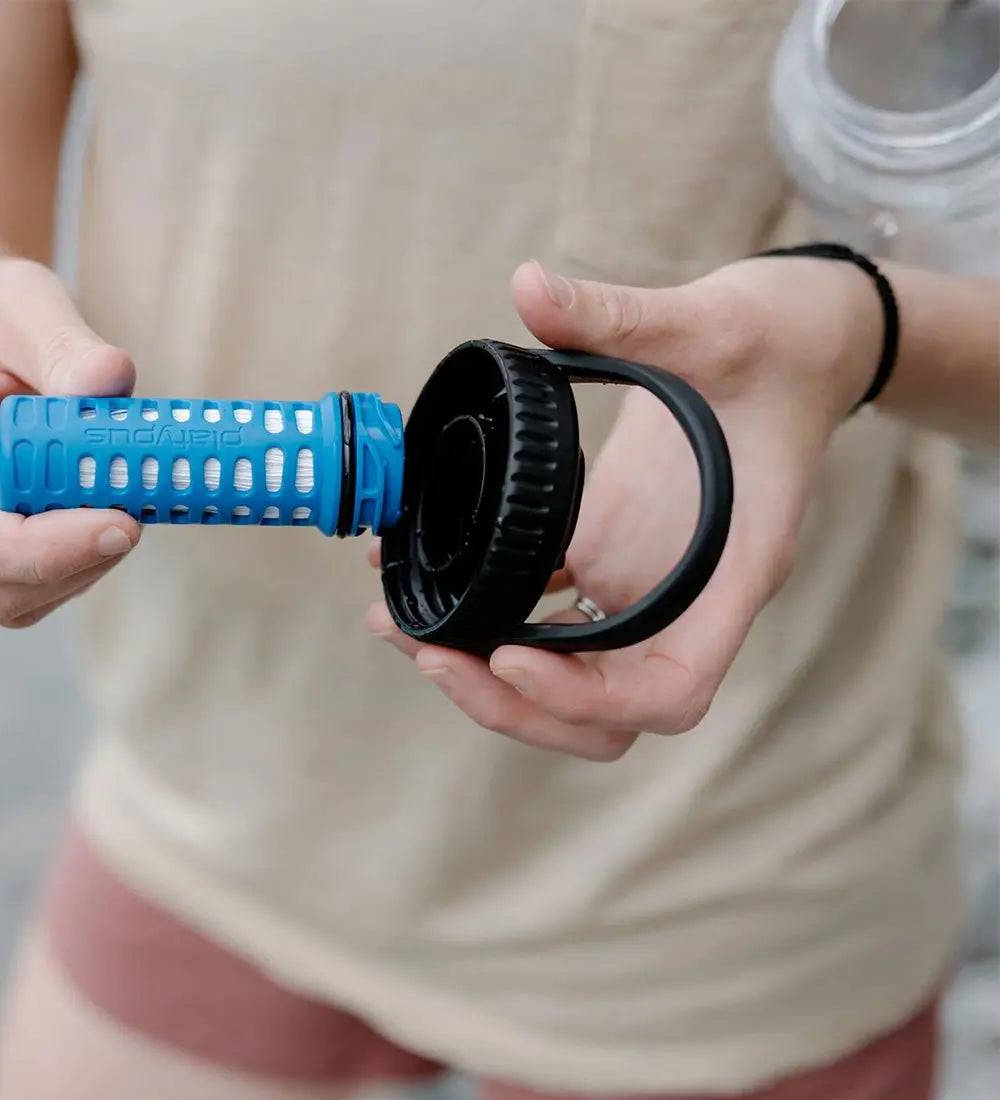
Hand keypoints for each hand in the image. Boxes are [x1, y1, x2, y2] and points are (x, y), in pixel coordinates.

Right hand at [0, 258, 141, 626]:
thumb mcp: (22, 301)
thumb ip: (65, 342)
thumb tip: (108, 385)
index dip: (36, 549)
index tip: (120, 524)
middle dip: (69, 566)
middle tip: (135, 521)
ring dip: (74, 572)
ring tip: (115, 511)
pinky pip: (12, 597)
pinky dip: (66, 573)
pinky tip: (91, 525)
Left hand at [368, 255, 881, 758]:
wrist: (797, 349)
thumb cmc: (777, 345)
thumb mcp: (710, 321)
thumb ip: (622, 315)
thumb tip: (528, 286)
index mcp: (732, 570)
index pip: (672, 687)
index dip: (589, 696)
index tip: (510, 656)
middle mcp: (687, 599)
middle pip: (608, 713)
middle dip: (515, 705)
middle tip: (429, 652)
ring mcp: (647, 586)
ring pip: (573, 682)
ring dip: (489, 677)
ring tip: (402, 625)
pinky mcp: (612, 559)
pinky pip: (548, 619)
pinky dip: (488, 616)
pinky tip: (427, 579)